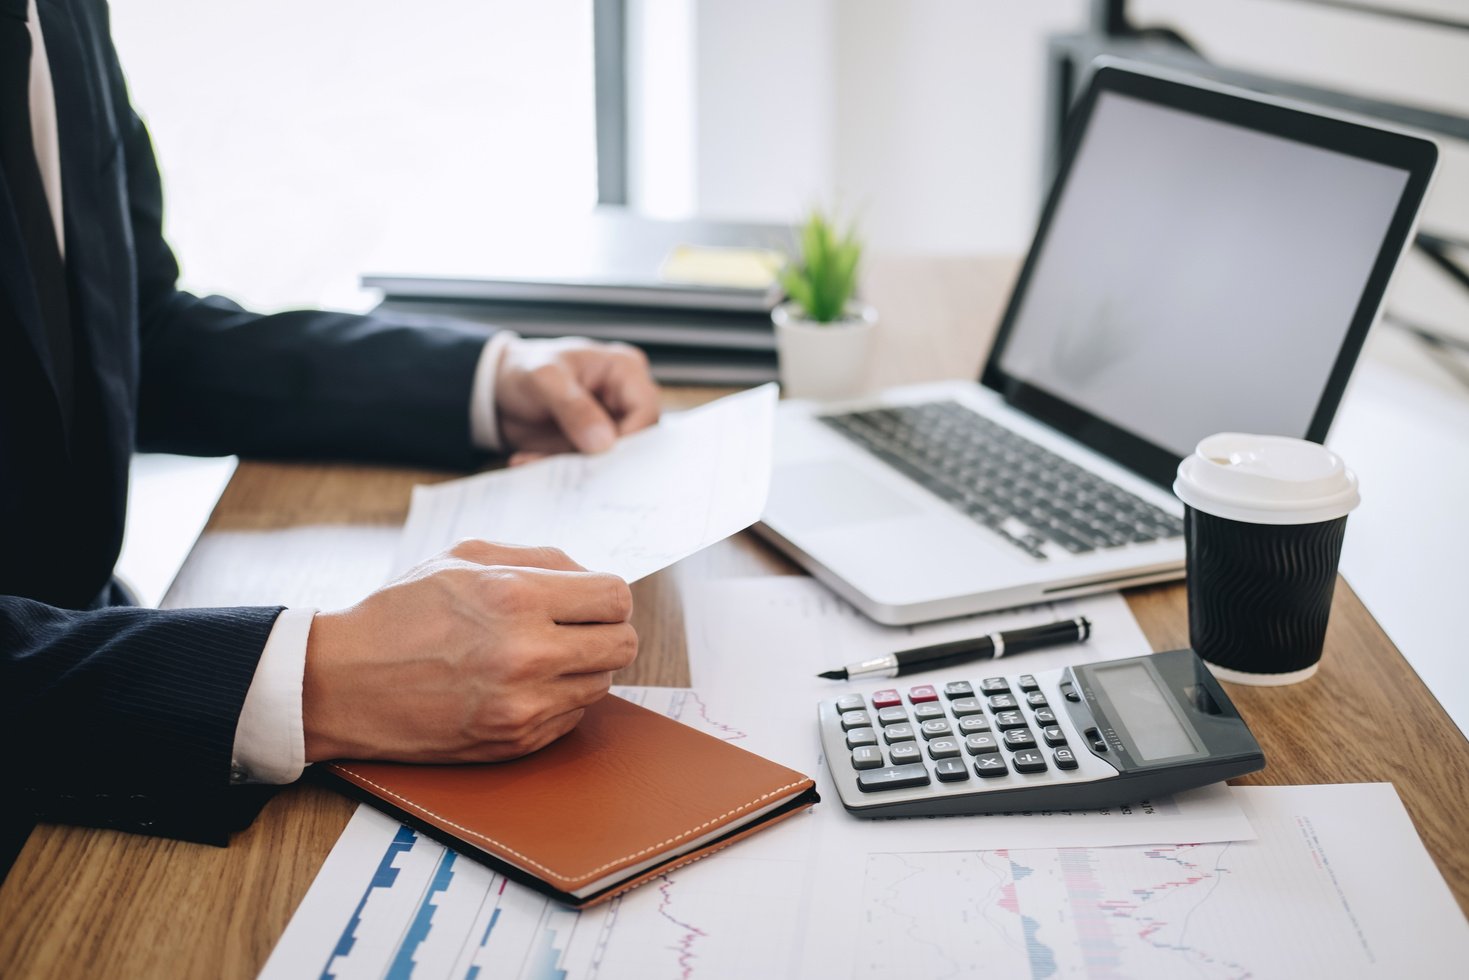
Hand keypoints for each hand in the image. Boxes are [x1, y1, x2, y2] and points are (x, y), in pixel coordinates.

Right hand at [301, 540, 636, 763]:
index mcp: (516, 597)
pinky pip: (573, 717)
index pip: (615, 597)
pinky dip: (559, 700)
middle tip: (574, 628)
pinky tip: (519, 685)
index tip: (588, 600)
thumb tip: (592, 576)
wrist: (343, 684)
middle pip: (623, 645)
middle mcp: (527, 655)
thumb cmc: (401, 613)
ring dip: (582, 667)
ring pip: (602, 684)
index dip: (606, 596)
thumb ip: (540, 559)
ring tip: (538, 655)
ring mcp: (523, 706)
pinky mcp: (516, 742)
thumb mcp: (465, 558)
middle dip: (605, 631)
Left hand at [493, 336, 659, 463]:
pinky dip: (563, 469)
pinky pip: (589, 466)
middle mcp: (624, 397)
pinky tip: (531, 461)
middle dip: (602, 458)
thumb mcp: (544, 379)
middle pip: (637, 439)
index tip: (599, 455)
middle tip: (570, 468)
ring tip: (536, 461)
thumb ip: (574, 408)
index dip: (630, 437)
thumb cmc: (523, 368)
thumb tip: (604, 443)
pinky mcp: (592, 445)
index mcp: (625, 369)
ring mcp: (609, 423)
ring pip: (612, 458)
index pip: (646, 411)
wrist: (495, 388)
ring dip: (577, 467)